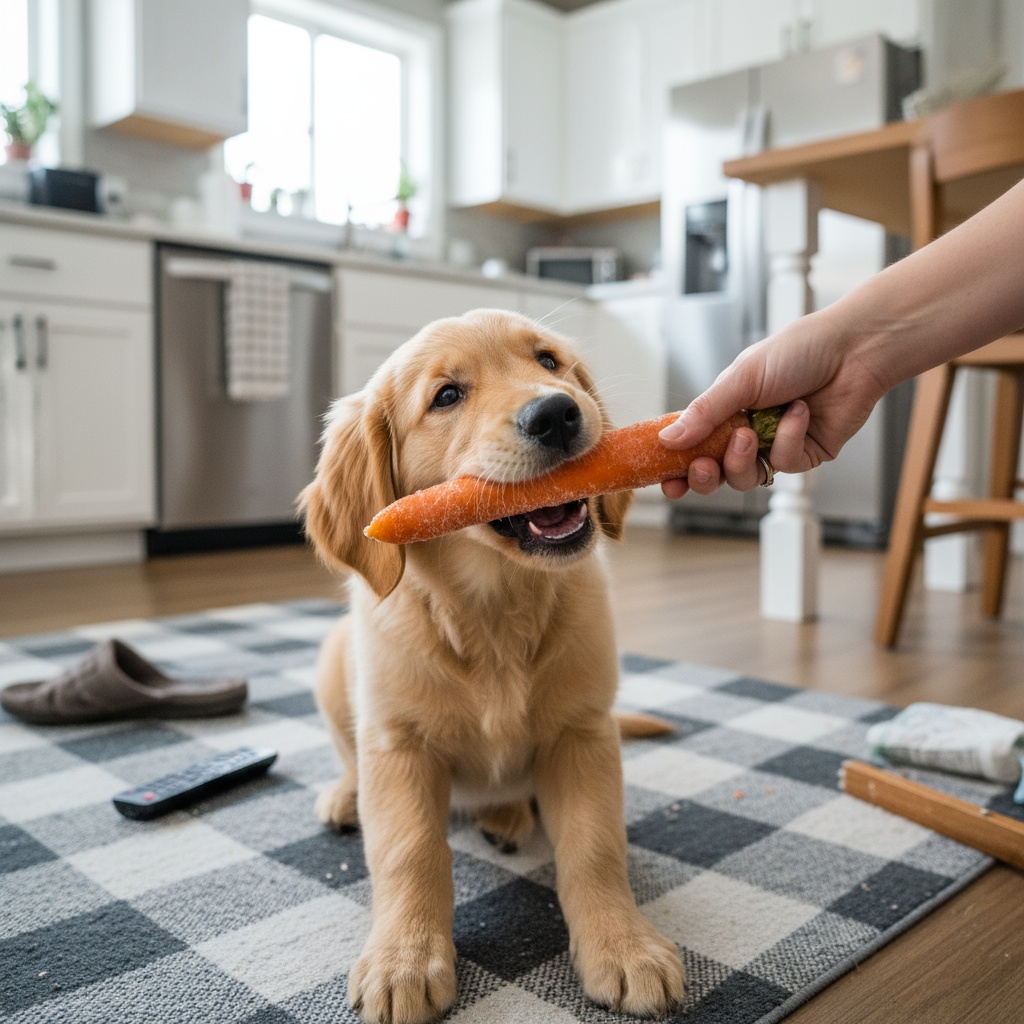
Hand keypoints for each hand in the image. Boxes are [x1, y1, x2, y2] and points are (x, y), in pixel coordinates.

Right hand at [657, 309, 886, 496]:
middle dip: (706, 476)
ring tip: (750, 434)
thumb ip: (704, 412)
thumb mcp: (740, 378)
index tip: (667, 480)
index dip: (678, 467)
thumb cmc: (799, 351)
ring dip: (743, 460)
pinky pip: (785, 463)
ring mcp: (776, 445)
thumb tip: (667, 440)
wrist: (853, 350)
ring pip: (747, 477)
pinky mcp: (806, 455)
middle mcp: (748, 431)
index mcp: (726, 410)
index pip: (693, 447)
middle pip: (716, 473)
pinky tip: (799, 412)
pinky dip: (788, 438)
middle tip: (703, 466)